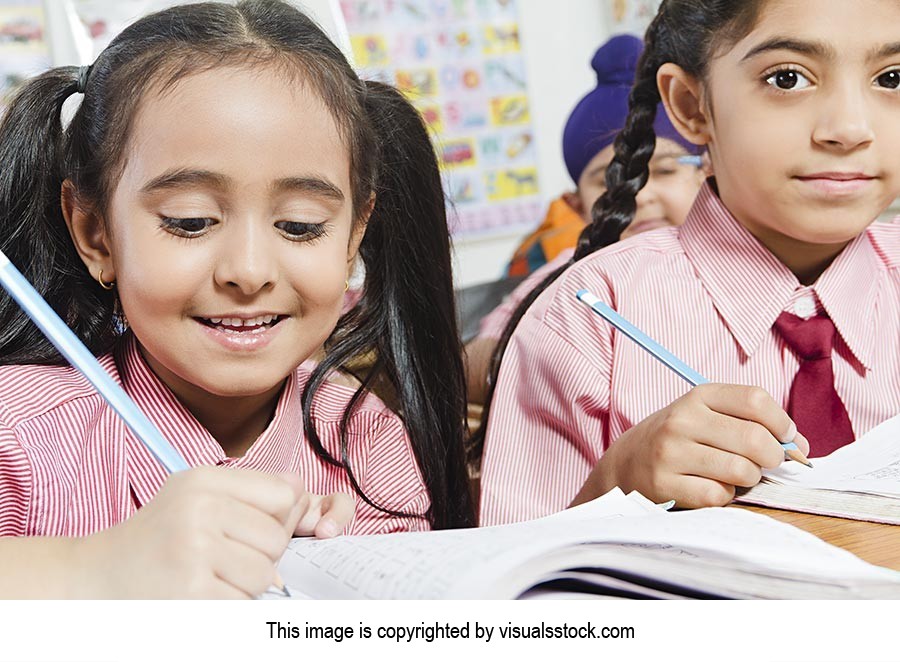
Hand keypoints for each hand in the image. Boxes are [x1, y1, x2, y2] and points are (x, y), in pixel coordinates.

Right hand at [72, 466, 352, 597]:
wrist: (95, 578)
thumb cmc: (156, 537)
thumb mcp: (194, 496)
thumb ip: (249, 490)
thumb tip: (301, 488)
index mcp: (204, 480)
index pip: (284, 493)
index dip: (281, 517)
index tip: (256, 530)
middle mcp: (200, 508)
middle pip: (278, 538)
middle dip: (261, 557)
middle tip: (225, 560)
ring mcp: (195, 550)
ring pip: (264, 574)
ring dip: (245, 585)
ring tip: (211, 577)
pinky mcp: (192, 590)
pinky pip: (243, 602)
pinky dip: (229, 605)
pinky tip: (202, 594)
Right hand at [573, 384, 810, 508]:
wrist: (627, 462)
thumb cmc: (680, 439)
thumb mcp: (707, 417)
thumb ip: (752, 423)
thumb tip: (801, 449)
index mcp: (698, 397)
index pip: (755, 400)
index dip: (782, 422)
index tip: (787, 438)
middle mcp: (682, 421)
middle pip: (755, 439)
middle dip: (774, 457)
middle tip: (768, 463)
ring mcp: (671, 453)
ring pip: (741, 471)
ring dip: (750, 479)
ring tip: (738, 476)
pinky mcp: (664, 484)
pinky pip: (718, 496)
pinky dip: (724, 496)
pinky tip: (712, 488)